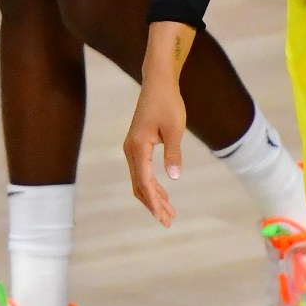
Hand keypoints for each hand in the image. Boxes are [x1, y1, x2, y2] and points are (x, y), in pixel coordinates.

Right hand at [123, 20, 197, 224]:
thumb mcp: (175, 129)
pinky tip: (163, 193)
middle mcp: (130, 150)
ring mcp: (132, 148)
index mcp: (138, 147)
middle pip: (139, 186)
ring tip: (169, 212)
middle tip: (168, 221)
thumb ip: (173, 154)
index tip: (163, 218)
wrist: (158, 84)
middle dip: (153, 205)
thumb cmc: (168, 103)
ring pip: (139, 181)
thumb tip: (174, 179)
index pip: (145, 182)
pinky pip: (141, 172)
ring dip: (152, 198)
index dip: (154, 203)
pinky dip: (151, 186)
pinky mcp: (137, 146)